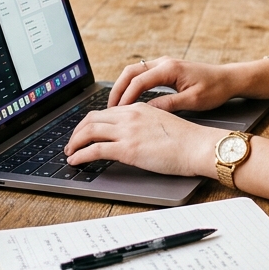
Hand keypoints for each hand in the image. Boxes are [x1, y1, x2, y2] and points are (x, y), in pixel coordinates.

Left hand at [64, 102, 219, 176]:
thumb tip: (134, 136)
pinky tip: (76, 161)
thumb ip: (144, 125)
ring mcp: (127, 131)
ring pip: (88, 132)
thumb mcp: (162, 123)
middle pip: (91, 118)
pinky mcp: (127, 149)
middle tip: (72, 143)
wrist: (199, 146)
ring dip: (74, 143)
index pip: (105, 112)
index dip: (90, 122)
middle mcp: (130, 115)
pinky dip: (80, 155)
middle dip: (77, 131)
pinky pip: (94, 149)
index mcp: (138, 108)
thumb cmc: (188, 140)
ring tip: (70, 153)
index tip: (84, 132)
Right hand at [109, 56, 240, 111]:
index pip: (139, 81)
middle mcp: (164, 62)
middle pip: (130, 72)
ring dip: (122, 87)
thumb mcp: (193, 101)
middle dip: (117, 90)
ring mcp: (164, 64)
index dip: (125, 98)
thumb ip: (169, 105)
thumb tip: (146, 111)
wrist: (229, 79)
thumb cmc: (215, 89)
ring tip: (114, 107)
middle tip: (108, 110)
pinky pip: (142, 75)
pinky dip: (131, 86)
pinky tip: (128, 101)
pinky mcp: (166, 69)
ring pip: (134, 72)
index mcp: (169, 68)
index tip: (117, 113)